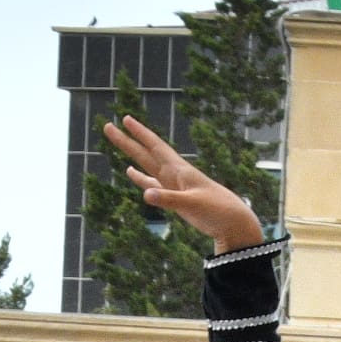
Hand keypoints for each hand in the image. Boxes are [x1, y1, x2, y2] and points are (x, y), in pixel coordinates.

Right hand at [101, 114, 269, 252]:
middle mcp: (174, 174)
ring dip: (131, 155)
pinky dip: (140, 178)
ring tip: (119, 141)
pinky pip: (152, 184)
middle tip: (108, 126)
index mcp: (179, 170)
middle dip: (127, 140)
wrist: (232, 223)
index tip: (125, 119)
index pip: (154, 146)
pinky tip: (131, 173)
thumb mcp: (192, 204)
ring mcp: (173, 185)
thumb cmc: (217, 210)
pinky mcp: (174, 197)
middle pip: (145, 153)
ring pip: (147, 166)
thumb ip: (169, 199)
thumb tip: (145, 193)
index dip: (139, 133)